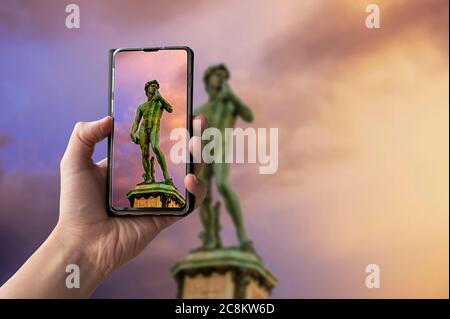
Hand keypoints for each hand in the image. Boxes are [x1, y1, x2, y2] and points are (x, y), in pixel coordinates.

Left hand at [57, 115, 206, 281]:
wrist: (83, 243)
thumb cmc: (77, 205)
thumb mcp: (74, 163)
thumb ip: (84, 135)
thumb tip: (109, 117)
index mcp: (130, 164)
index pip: (156, 141)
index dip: (170, 127)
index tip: (180, 111)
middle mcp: (148, 178)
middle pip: (178, 154)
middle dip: (192, 137)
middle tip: (200, 121)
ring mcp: (160, 196)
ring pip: (189, 174)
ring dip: (198, 159)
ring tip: (197, 144)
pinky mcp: (167, 215)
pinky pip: (190, 203)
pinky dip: (196, 191)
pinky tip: (190, 178)